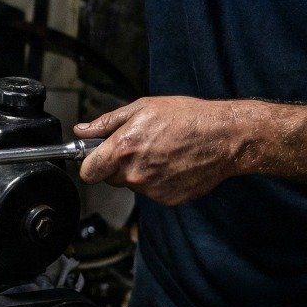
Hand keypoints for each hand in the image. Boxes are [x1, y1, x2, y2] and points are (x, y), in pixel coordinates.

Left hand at [75, 96, 254, 205]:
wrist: (223, 137)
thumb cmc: (186, 117)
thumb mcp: (142, 108)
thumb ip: (107, 123)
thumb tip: (82, 131)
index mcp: (124, 149)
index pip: (88, 172)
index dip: (90, 164)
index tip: (95, 159)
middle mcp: (135, 173)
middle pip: (110, 178)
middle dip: (118, 165)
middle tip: (139, 146)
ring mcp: (152, 189)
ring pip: (133, 184)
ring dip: (140, 172)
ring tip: (162, 151)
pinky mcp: (168, 199)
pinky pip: (152, 191)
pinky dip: (158, 181)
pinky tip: (173, 163)